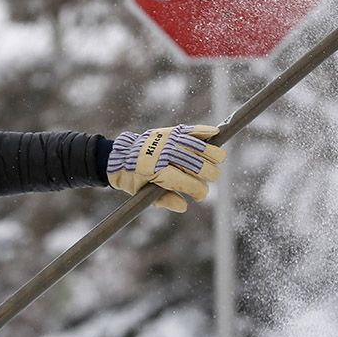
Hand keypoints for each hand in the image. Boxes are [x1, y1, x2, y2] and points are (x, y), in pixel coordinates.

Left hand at [107, 124, 226, 212]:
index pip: (188, 183)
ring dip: (214, 157)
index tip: (200, 196)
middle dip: (210, 176)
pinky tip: (216, 133)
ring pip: (201, 147)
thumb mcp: (143, 194)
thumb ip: (165, 201)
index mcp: (157, 171)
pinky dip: (205, 131)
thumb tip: (184, 206)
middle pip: (200, 165)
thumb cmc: (134, 179)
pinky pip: (192, 130)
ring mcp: (169, 141)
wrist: (120, 156)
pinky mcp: (171, 131)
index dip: (199, 191)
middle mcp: (165, 154)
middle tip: (208, 180)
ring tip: (215, 164)